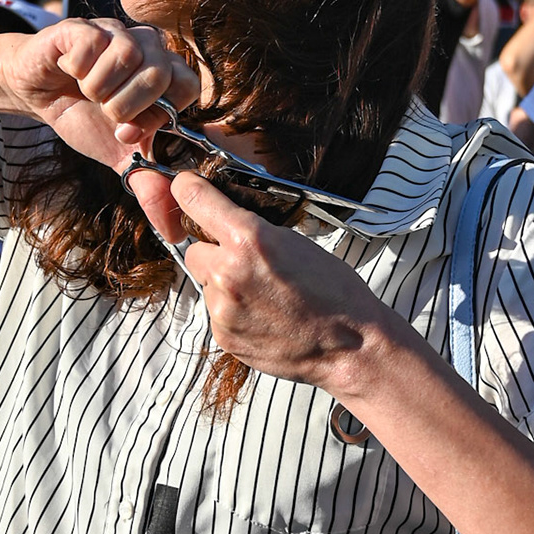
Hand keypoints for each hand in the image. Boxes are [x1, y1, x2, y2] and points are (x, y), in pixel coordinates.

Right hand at [0, 16, 199, 175]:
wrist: (36, 92)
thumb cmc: (83, 117)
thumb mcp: (117, 155)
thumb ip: (149, 185)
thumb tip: (175, 231)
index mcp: (165, 75)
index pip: (187, 86)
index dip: (159, 114)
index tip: (129, 134)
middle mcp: (148, 47)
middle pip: (160, 72)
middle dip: (127, 107)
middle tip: (107, 115)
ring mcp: (117, 32)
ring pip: (128, 55)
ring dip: (100, 89)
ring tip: (87, 93)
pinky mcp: (85, 26)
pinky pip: (94, 42)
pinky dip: (79, 68)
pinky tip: (72, 72)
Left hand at [151, 171, 387, 390]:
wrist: (350, 345)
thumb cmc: (333, 290)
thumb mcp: (294, 242)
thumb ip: (252, 231)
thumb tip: (223, 223)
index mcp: (248, 239)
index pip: (193, 199)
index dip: (186, 190)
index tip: (184, 188)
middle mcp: (227, 272)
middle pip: (194, 250)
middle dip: (213, 253)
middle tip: (246, 264)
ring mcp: (222, 308)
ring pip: (205, 283)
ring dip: (224, 284)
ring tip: (263, 296)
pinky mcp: (223, 335)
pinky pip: (215, 312)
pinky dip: (232, 311)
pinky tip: (263, 316)